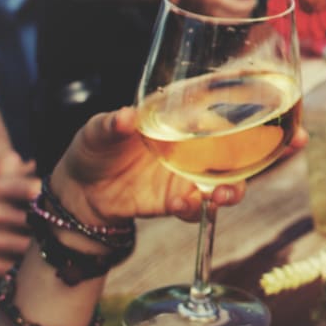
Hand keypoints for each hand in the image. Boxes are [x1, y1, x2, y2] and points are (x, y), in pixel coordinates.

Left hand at [49, 108, 244, 227]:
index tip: (243, 129)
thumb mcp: (98, 131)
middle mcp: (189, 150)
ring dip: (229, 193)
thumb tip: (126, 117)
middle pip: (231, 156)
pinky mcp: (175, 201)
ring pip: (222, 185)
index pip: (214, 120)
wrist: (81, 189)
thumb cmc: (94, 149)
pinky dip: (192, 209)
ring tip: (217, 198)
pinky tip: (177, 204)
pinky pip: (195, 208)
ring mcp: (185, 177)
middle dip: (244, 166)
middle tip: (237, 173)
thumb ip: (113, 124)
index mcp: (178, 124)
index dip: (236, 124)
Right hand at [171, 0, 259, 17]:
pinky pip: (220, 24)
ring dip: (242, 15)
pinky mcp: (199, 19)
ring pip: (230, 19)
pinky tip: (233, 15)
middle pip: (237, 8)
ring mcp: (204, 12)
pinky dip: (230, 21)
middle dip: (248, 5)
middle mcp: (209, 1)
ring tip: (246, 9)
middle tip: (253, 1)